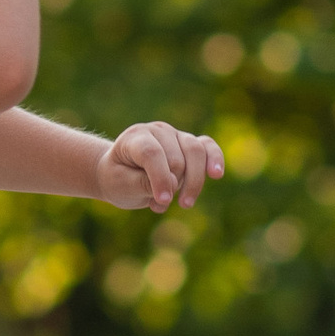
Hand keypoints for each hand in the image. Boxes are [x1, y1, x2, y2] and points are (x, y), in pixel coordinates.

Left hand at [97, 122, 226, 213]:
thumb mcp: (121, 185)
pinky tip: (216, 174)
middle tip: (159, 202)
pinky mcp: (189, 144)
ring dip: (194, 182)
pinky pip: (208, 147)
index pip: (152, 154)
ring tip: (185, 204)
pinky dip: (215, 159)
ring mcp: (176, 135)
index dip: (160, 178)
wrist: (120, 174)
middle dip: (172, 185)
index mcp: (135, 137)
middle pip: (176, 158)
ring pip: (196, 152)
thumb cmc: (118, 179)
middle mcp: (158, 131)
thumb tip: (174, 183)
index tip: (163, 201)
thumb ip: (143, 183)